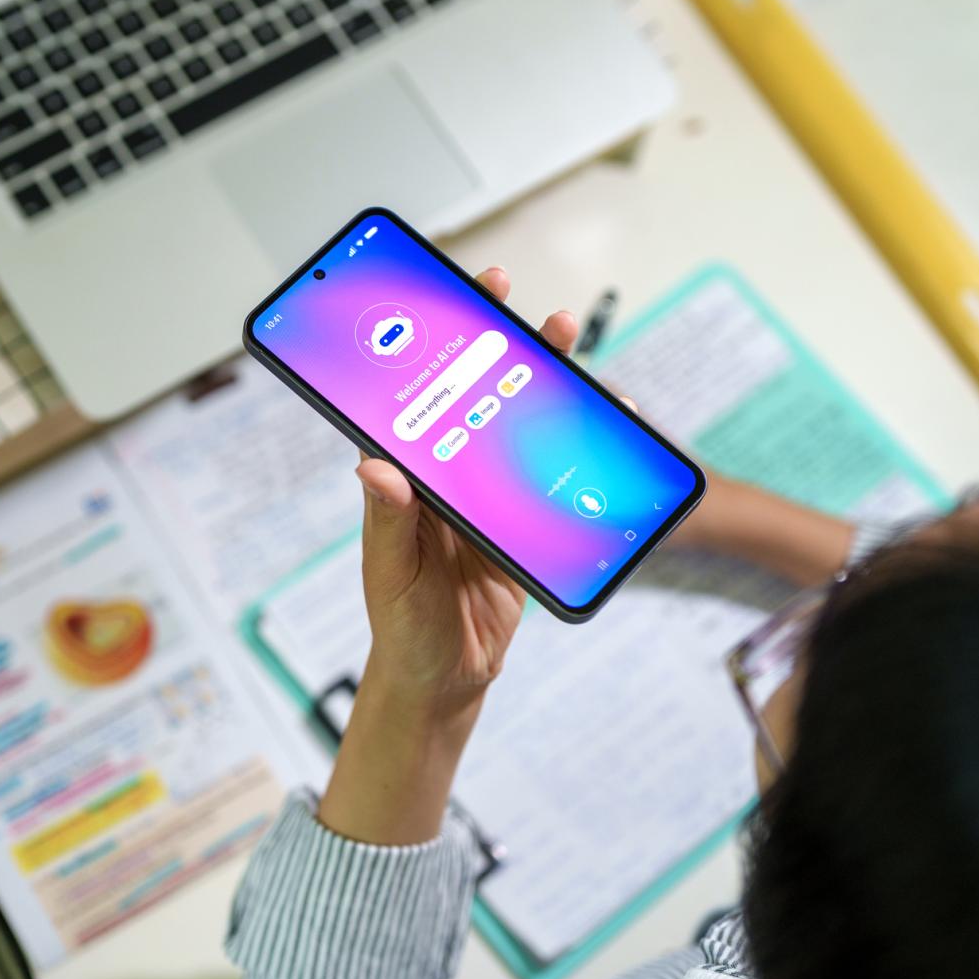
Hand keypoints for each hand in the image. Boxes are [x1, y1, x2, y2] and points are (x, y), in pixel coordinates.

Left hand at [353, 267, 578, 704]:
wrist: (445, 680)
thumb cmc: (402, 627)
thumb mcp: (393, 574)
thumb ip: (390, 521)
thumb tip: (375, 463)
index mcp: (405, 481)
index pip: (417, 400)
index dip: (435, 346)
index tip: (455, 298)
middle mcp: (444, 479)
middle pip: (475, 399)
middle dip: (500, 348)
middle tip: (524, 306)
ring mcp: (486, 499)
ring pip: (516, 429)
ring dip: (543, 388)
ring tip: (568, 344)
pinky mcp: (520, 526)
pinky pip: (550, 476)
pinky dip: (577, 449)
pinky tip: (603, 423)